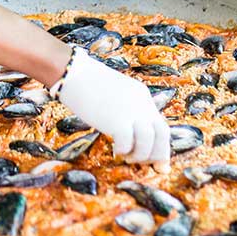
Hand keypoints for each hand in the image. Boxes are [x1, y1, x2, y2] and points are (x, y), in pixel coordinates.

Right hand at [53, 48, 170, 164]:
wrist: (74, 73)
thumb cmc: (88, 84)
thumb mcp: (117, 95)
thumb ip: (127, 110)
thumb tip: (130, 133)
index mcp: (143, 97)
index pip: (161, 126)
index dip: (160, 146)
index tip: (155, 161)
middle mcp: (142, 104)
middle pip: (163, 134)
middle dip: (156, 154)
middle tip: (140, 161)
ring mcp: (130, 111)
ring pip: (149, 140)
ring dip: (140, 155)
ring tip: (126, 156)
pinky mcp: (116, 120)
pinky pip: (128, 143)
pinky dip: (123, 151)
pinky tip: (115, 150)